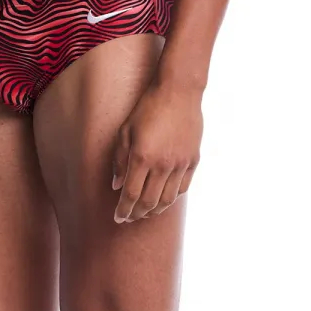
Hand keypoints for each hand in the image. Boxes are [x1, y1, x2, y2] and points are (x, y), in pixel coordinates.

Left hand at [112, 83, 202, 222]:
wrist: (178, 92)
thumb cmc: (147, 108)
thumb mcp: (125, 131)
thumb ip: (120, 160)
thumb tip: (117, 185)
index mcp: (142, 157)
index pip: (131, 195)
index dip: (123, 210)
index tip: (117, 217)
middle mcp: (162, 165)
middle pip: (149, 202)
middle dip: (137, 214)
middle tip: (129, 218)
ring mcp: (180, 164)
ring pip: (168, 199)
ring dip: (154, 210)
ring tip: (145, 212)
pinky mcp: (193, 160)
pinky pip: (183, 188)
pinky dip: (172, 198)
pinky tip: (164, 198)